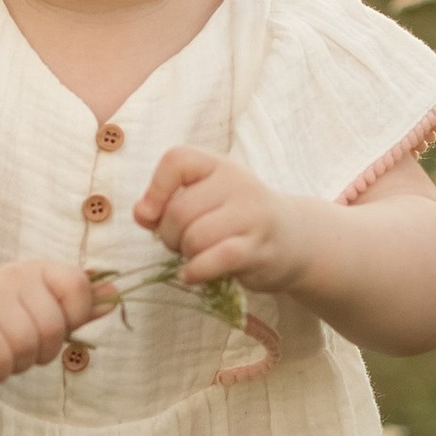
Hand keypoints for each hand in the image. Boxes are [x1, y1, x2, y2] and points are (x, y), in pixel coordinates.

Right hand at [0, 257, 106, 384]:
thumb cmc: (1, 327)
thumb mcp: (42, 315)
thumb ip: (78, 309)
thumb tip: (115, 295)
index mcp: (38, 270)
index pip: (78, 288)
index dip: (72, 320)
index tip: (51, 330)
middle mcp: (12, 274)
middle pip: (52, 326)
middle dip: (41, 352)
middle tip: (21, 351)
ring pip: (25, 344)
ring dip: (17, 364)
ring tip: (2, 356)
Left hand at [133, 146, 306, 295]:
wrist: (294, 238)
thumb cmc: (237, 217)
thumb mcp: (205, 198)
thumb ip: (168, 202)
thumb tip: (141, 213)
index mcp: (219, 165)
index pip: (177, 160)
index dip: (156, 188)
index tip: (151, 213)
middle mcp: (238, 184)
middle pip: (179, 211)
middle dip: (168, 235)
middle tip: (180, 243)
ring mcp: (252, 216)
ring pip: (195, 237)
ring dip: (185, 254)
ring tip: (194, 256)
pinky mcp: (258, 249)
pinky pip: (215, 259)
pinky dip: (195, 271)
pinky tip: (192, 275)